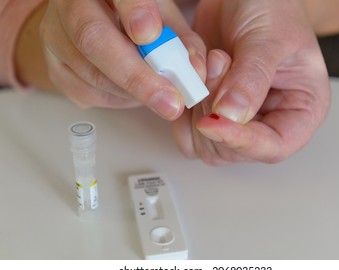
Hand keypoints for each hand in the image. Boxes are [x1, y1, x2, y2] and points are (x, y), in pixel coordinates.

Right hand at [40, 0, 205, 119]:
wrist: (94, 23)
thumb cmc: (134, 20)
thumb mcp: (163, 19)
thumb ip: (181, 41)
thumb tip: (196, 72)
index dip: (134, 9)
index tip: (150, 33)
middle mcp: (69, 6)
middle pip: (93, 38)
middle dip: (137, 77)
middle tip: (171, 102)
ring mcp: (55, 36)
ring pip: (90, 73)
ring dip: (132, 92)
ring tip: (158, 94)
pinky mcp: (54, 67)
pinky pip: (84, 93)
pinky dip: (117, 99)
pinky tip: (132, 93)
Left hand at [173, 0, 330, 164]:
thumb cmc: (272, 9)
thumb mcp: (268, 38)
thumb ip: (252, 78)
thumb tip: (233, 115)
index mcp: (300, 109)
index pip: (274, 147)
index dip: (243, 142)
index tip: (213, 122)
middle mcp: (269, 120)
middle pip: (234, 151)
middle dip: (215, 115)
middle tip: (216, 68)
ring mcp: (237, 119)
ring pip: (207, 146)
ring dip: (197, 109)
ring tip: (208, 65)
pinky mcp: (212, 112)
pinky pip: (188, 133)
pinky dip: (181, 113)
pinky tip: (192, 79)